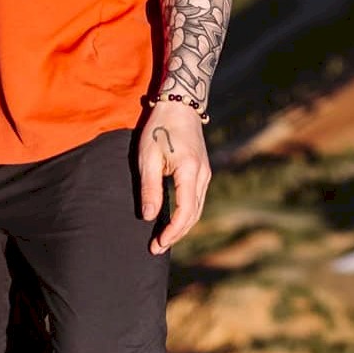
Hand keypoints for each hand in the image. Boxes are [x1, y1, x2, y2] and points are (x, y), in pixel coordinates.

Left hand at [137, 100, 210, 254]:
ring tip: (163, 239)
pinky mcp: (203, 171)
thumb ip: (149, 188)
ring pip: (197, 209)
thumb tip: (149, 217)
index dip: (172, 232)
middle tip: (156, 248)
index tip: (157, 244)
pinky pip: (197, 200)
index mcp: (189, 171)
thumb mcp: (147, 156)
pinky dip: (186, 214)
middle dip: (176, 234)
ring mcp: (206, 173)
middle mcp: (203, 175)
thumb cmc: (159, 127)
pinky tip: (173, 220)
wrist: (180, 104)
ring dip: (182, 226)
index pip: (185, 212)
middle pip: (193, 215)